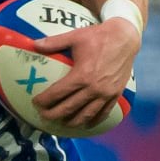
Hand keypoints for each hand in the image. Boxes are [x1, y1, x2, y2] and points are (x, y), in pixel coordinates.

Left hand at [32, 17, 137, 131]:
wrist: (125, 38)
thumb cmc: (99, 36)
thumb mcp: (74, 36)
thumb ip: (53, 42)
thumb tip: (34, 44)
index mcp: (82, 75)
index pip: (58, 93)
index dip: (44, 100)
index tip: (36, 103)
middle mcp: (93, 88)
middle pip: (69, 108)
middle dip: (53, 114)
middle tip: (43, 116)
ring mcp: (105, 93)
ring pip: (86, 115)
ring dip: (72, 122)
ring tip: (62, 124)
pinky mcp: (115, 94)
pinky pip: (104, 113)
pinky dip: (93, 121)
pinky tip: (85, 124)